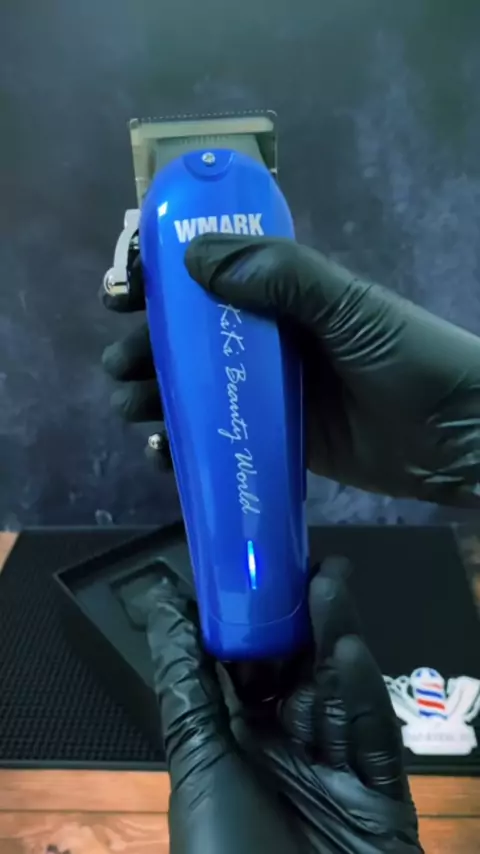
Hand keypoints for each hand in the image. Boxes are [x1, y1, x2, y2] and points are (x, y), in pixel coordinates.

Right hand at [102, 235, 479, 504]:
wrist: (459, 436)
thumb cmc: (410, 358)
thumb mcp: (350, 306)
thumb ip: (283, 276)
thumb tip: (194, 260)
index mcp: (286, 297)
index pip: (212, 279)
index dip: (164, 284)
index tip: (124, 295)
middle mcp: (273, 342)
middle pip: (193, 340)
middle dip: (149, 349)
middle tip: (121, 365)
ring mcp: (274, 395)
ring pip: (200, 390)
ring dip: (158, 396)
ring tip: (133, 408)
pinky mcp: (280, 444)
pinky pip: (222, 440)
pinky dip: (187, 446)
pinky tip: (165, 453)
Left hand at [142, 559, 421, 853]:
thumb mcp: (196, 760)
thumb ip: (186, 682)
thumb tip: (164, 603)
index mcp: (241, 741)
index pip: (253, 667)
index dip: (258, 620)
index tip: (264, 570)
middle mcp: (290, 749)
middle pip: (303, 672)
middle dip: (306, 619)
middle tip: (313, 565)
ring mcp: (337, 771)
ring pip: (338, 693)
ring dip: (334, 639)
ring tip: (330, 586)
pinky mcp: (381, 797)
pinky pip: (371, 738)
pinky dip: (361, 694)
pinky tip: (347, 652)